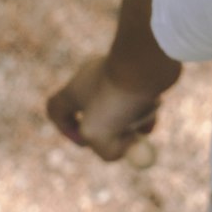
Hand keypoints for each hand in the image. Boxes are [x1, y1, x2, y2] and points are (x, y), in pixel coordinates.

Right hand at [46, 56, 161, 162]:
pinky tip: (154, 101)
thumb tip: (125, 149)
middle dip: (112, 131)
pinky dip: (149, 106)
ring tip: (143, 116)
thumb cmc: (118, 97)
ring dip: (134, 121)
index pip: (56, 109)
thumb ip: (106, 151)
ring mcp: (117, 74)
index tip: (85, 142)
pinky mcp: (139, 72)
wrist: (148, 60)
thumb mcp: (100, 135)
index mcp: (74, 90)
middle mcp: (92, 79)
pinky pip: (141, 97)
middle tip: (125, 138)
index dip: (67, 129)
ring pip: (123, 109)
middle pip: (96, 114)